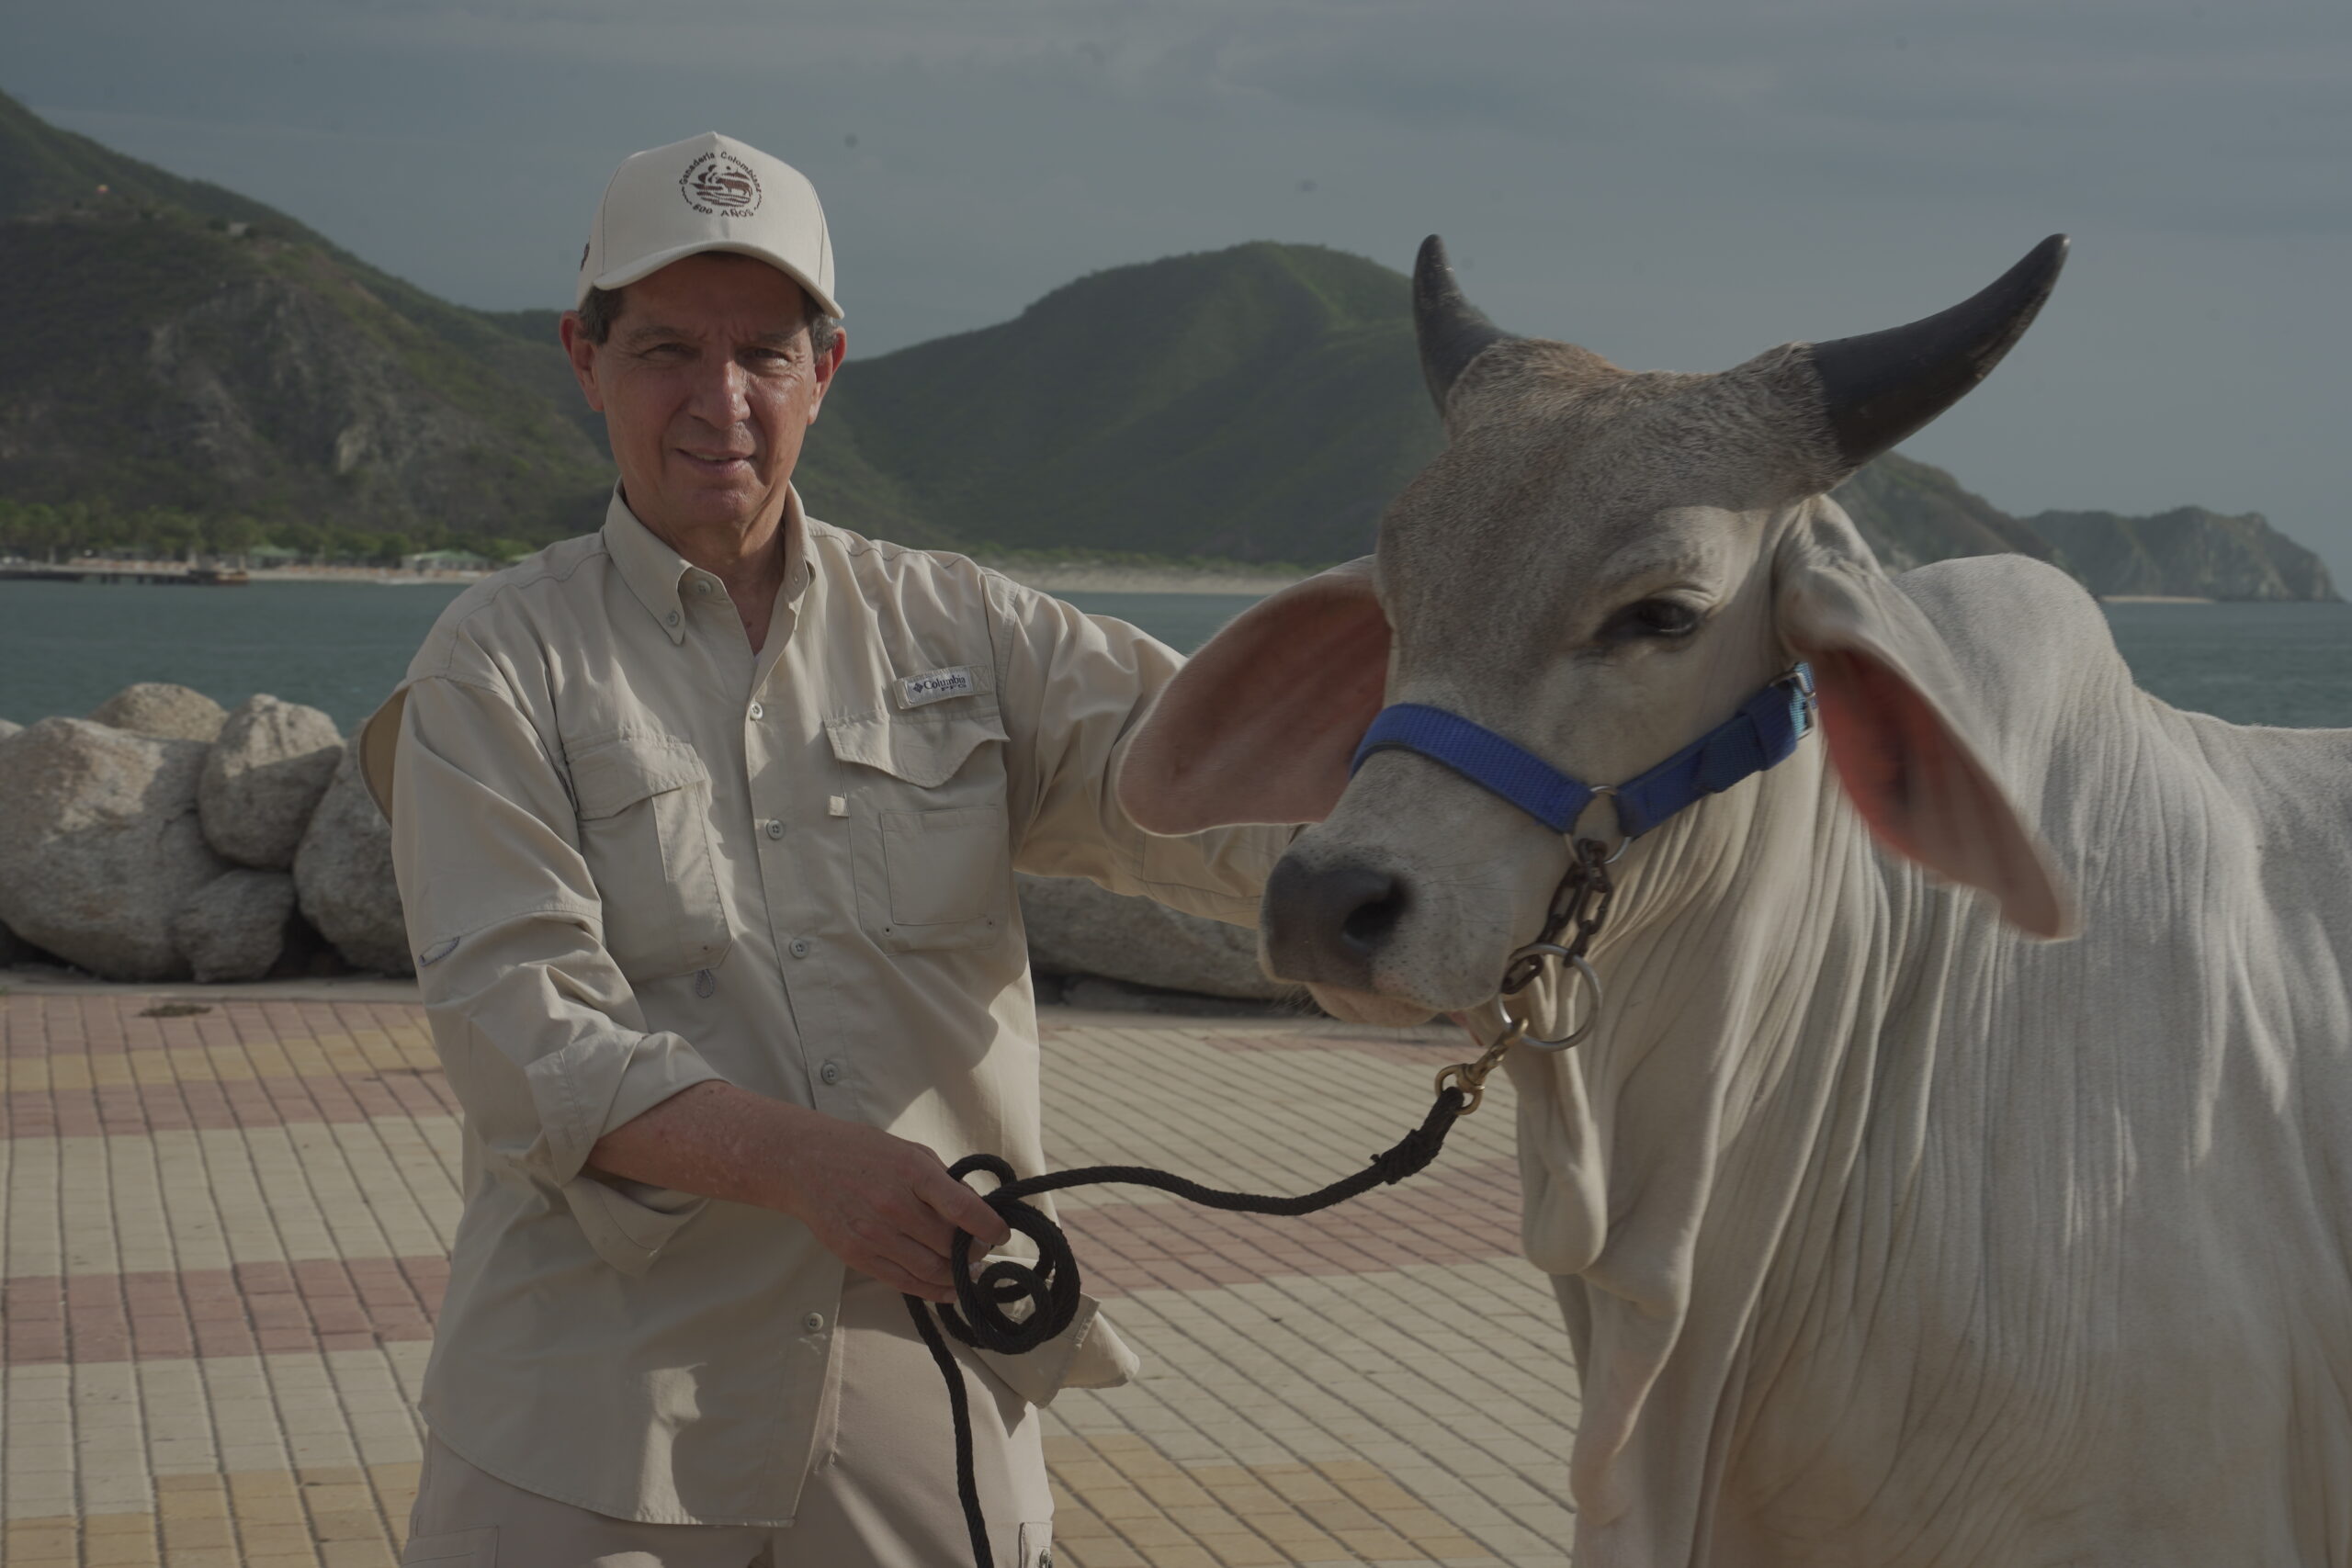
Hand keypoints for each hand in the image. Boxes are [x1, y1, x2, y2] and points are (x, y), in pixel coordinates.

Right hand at [776, 1116, 1012, 1301]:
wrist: (804, 1162)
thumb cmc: (862, 1153)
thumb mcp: (910, 1151)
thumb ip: (943, 1181)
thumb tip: (975, 1211)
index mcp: (912, 1171)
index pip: (964, 1208)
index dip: (990, 1227)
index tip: (1001, 1234)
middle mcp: (894, 1204)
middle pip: (949, 1244)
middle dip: (974, 1252)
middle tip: (980, 1251)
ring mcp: (873, 1233)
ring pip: (930, 1270)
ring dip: (956, 1276)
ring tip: (967, 1271)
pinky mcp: (857, 1254)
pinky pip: (903, 1282)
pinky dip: (931, 1290)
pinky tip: (947, 1288)